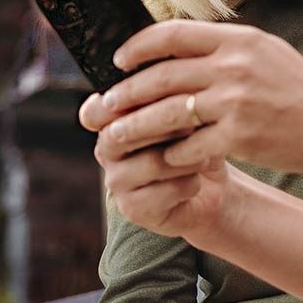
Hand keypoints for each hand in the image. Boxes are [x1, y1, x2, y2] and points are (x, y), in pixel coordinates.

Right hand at [82, 81, 234, 238]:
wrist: (209, 187)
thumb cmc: (194, 141)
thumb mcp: (184, 114)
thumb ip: (171, 101)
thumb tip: (177, 93)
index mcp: (109, 123)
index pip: (94, 113)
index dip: (117, 105)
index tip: (150, 100)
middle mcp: (106, 151)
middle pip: (123, 134)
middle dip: (166, 127)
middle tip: (194, 125)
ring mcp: (116, 182)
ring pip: (152, 162)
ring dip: (187, 158)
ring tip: (204, 156)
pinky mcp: (133, 209)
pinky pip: (166, 190)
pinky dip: (190, 183)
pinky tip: (196, 181)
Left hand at [85, 21, 302, 176]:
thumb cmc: (300, 89)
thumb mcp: (264, 52)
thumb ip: (223, 47)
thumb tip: (175, 46)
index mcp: (236, 39)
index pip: (171, 34)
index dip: (137, 47)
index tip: (118, 61)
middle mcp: (233, 66)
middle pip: (160, 76)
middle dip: (124, 93)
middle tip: (102, 106)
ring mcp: (235, 102)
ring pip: (166, 114)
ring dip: (134, 126)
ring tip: (115, 136)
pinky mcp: (240, 137)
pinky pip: (189, 147)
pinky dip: (169, 154)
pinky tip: (158, 159)